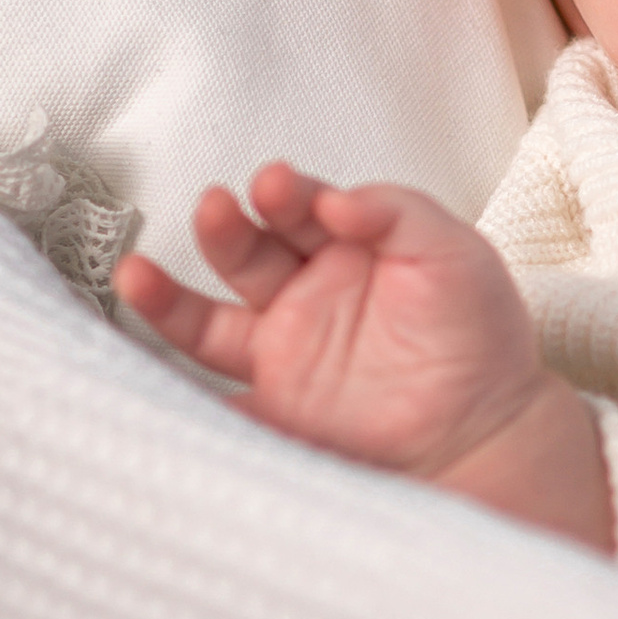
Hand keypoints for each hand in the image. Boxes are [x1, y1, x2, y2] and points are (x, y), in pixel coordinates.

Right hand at [115, 165, 612, 549]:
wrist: (485, 432)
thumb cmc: (478, 333)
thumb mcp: (454, 251)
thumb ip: (397, 212)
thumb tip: (335, 196)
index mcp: (347, 245)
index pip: (300, 207)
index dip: (286, 193)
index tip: (277, 186)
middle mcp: (306, 292)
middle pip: (247, 251)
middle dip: (229, 226)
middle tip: (218, 207)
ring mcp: (284, 351)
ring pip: (209, 319)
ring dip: (169, 295)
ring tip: (134, 272)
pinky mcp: (273, 410)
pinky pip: (210, 400)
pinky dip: (168, 391)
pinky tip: (132, 375)